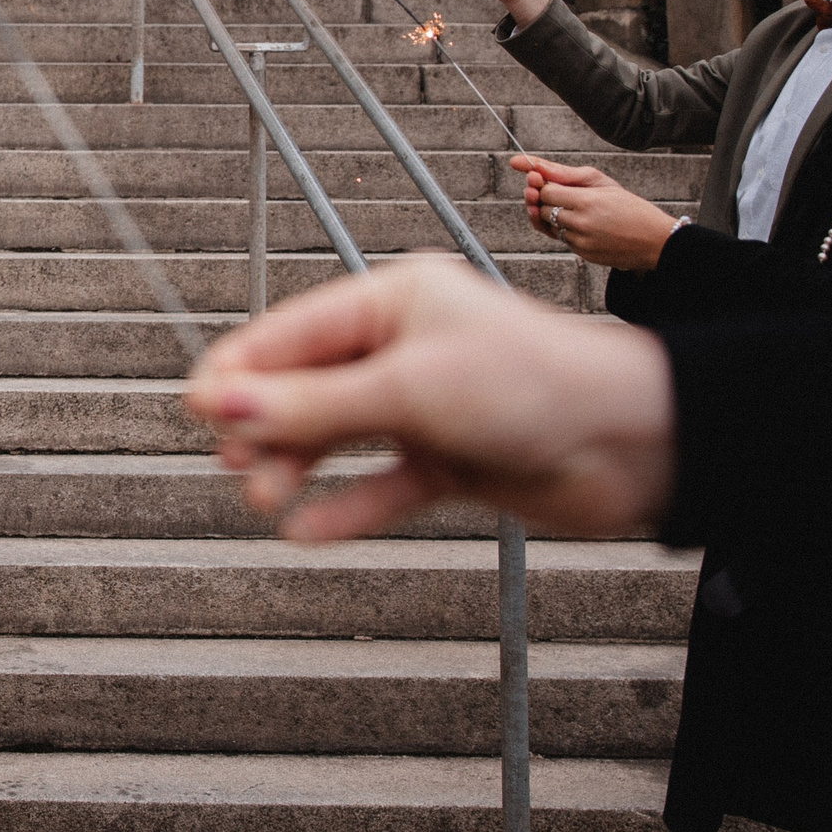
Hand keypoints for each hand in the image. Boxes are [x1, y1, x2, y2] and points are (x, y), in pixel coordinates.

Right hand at [183, 258, 675, 541]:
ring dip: (299, 467)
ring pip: (339, 437)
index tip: (194, 412)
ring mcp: (426, 406)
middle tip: (236, 467)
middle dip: (267, 426)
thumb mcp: (406, 390)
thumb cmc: (532, 384)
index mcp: (391, 302)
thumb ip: (310, 405)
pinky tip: (308, 529)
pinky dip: (347, 504)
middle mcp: (404, 348)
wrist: (637, 443)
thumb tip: (217, 408)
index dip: (239, 373)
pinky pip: (382, 483)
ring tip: (265, 500)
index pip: (290, 334)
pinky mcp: (450, 460)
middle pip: (307, 388)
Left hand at [509, 155, 681, 270]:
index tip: (546, 180)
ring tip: (579, 210)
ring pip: (550, 225)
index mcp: (586, 201)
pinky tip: (586, 225)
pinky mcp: (582, 254)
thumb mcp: (603, 183)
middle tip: (561, 194)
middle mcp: (580, 224)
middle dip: (546, 200)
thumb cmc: (630, 207)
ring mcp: (580, 242)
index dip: (543, 185)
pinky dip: (567, 230)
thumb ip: (565, 173)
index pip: (545, 191)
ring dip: (556, 216)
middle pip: (543, 209)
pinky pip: (562, 239)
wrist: (656, 240)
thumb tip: (532, 167)